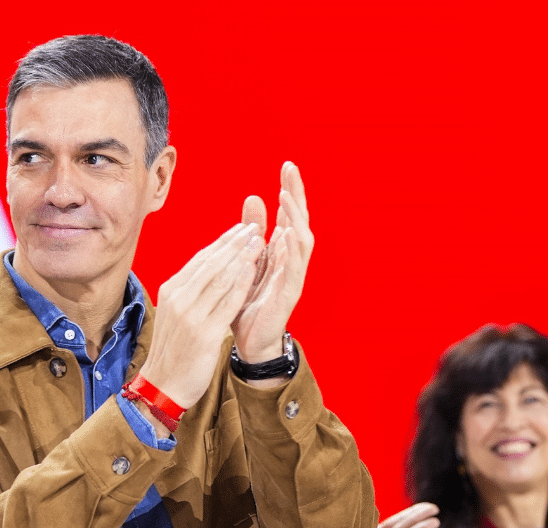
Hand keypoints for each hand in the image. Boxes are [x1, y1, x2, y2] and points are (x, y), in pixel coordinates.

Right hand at [140, 222, 264, 409]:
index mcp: (172, 290)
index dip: (223, 241)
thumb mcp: (176, 312)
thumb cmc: (174, 349)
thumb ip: (190, 290)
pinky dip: (241, 284)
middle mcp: (179, 298)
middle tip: (255, 226)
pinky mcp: (204, 333)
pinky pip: (227, 303)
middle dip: (235, 242)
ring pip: (220, 278)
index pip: (201, 259)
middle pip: (211, 263)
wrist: (163, 384)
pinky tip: (254, 270)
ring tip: (259, 241)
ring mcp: (191, 315)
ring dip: (242, 257)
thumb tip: (209, 268)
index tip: (241, 228)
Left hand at [232, 161, 313, 363]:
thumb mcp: (246, 259)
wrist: (250, 341)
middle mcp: (291, 260)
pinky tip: (286, 231)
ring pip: (301, 240)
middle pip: (299, 221)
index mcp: (280, 251)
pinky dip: (292, 247)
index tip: (286, 166)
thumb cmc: (248, 302)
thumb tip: (254, 197)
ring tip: (285, 194)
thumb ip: (251, 232)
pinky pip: (295, 267)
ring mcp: (293, 276)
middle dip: (296, 194)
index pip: (289, 215)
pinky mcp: (289, 293)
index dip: (289, 190)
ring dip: (295, 217)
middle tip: (291, 169)